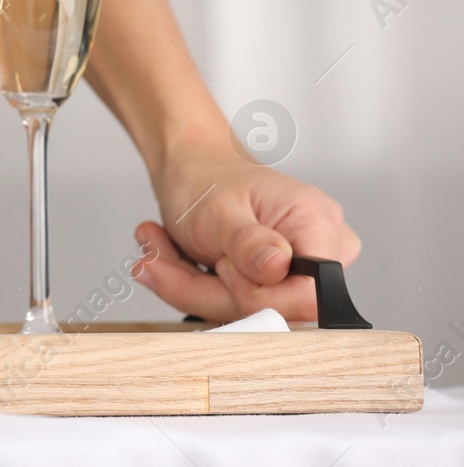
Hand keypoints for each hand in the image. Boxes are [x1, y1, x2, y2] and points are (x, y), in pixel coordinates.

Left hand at [133, 140, 359, 322]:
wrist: (190, 166)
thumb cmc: (204, 178)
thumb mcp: (217, 209)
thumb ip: (247, 242)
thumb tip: (279, 267)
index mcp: (317, 223)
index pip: (307, 298)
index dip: (257, 296)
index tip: (220, 265)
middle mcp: (319, 250)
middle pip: (271, 310)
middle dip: (206, 291)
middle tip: (162, 255)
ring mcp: (299, 269)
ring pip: (245, 312)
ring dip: (191, 288)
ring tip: (159, 246)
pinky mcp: (276, 283)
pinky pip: (234, 307)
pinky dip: (195, 288)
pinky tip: (172, 257)